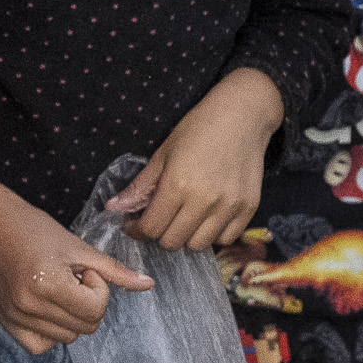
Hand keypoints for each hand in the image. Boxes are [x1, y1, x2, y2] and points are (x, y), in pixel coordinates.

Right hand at [0, 206, 151, 353]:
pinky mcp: (6, 323)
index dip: (98, 288)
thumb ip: (114, 271)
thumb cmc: (37, 231)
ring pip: (68, 338)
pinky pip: (40, 345)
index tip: (83, 270)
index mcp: (48, 284)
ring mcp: (15, 317)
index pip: (95, 310)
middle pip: (85, 327)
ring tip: (58, 290)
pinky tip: (48, 310)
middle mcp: (29, 305)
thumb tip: (148, 284)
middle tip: (71, 279)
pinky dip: (50, 333)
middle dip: (88, 303)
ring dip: (71, 317)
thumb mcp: (80, 248)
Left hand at [114, 69, 284, 252]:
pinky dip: (212, 235)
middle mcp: (204, 201)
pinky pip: (226, 239)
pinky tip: (207, 218)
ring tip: (184, 218)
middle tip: (160, 219)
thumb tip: (113, 208)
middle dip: (160, 234)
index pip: (151, 228)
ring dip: (186, 237)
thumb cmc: (198, 130)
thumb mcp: (162, 154)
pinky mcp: (248, 208)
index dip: (138, 230)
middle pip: (173, 242)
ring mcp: (229, 207)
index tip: (136, 224)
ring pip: (198, 245)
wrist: (242, 117)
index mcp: (177, 185)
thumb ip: (140, 186)